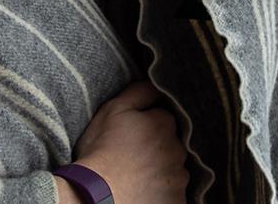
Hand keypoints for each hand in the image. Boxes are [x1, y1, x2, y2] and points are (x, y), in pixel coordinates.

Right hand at [67, 79, 189, 202]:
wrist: (98, 196)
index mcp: (164, 123)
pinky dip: (164, 191)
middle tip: (133, 156)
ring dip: (161, 169)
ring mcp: (179, 178)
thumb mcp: (113, 110)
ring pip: (174, 168)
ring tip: (138, 175)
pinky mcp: (178, 200)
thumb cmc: (101, 151)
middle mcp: (178, 150)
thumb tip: (157, 84)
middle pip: (171, 144)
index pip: (163, 118)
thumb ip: (139, 92)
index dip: (147, 125)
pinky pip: (174, 192)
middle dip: (158, 147)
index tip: (132, 135)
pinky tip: (145, 189)